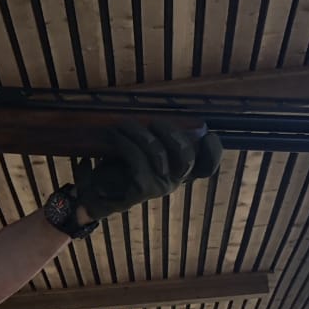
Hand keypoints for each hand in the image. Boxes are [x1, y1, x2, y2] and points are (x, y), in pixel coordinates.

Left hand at [72, 120, 221, 220]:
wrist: (95, 195)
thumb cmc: (120, 168)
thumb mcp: (141, 151)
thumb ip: (156, 139)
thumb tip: (162, 114)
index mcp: (178, 172)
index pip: (207, 167)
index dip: (213, 152)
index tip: (209, 134)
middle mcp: (173, 181)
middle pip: (186, 157)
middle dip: (171, 133)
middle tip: (153, 122)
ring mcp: (159, 187)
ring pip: (157, 152)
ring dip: (138, 132)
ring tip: (123, 124)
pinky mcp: (141, 189)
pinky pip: (137, 159)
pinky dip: (125, 143)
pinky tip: (115, 135)